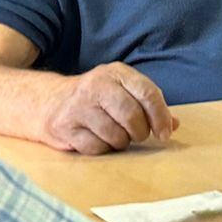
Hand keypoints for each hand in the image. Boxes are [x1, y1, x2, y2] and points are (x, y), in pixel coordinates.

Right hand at [42, 62, 174, 154]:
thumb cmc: (96, 99)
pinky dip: (102, 149)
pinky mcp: (65, 127)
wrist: (48, 102)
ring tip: (114, 134)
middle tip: (136, 135)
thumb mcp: (122, 91)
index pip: (147, 93)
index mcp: (116, 73)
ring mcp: (78, 106)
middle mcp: (96, 85)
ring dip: (120, 142)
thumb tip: (173, 124)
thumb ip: (148, 105)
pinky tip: (97, 139)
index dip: (161, 116)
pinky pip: (96, 148)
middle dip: (140, 132)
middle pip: (132, 116)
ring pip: (115, 135)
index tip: (165, 133)